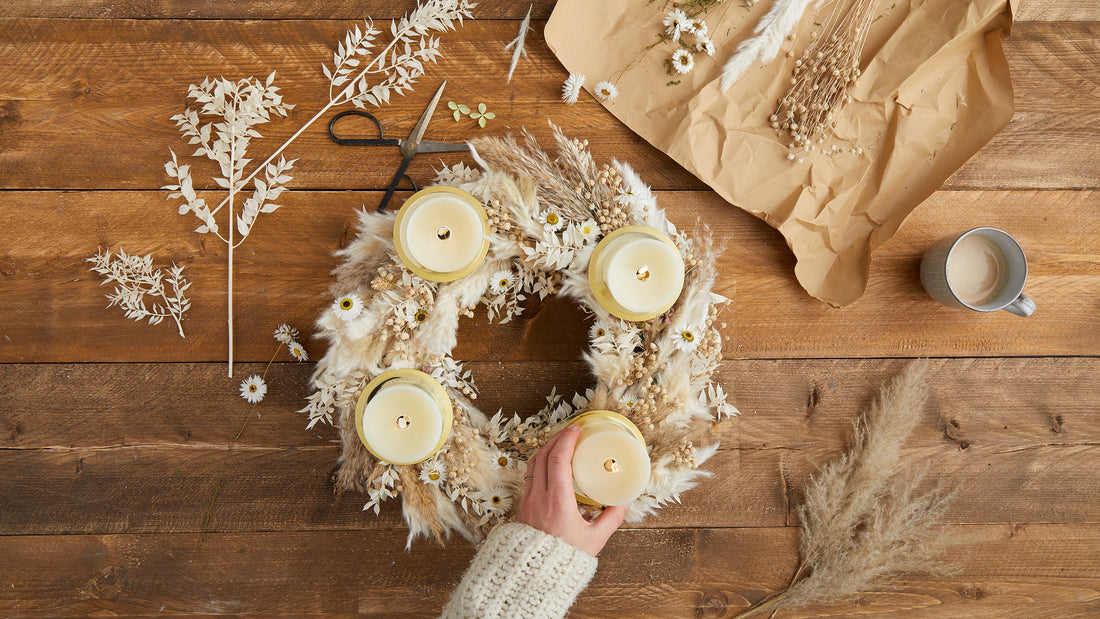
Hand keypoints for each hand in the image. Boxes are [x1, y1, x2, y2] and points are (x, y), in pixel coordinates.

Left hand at [517, 424, 625, 556]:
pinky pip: (529, 475)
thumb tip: (623, 501)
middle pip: (543, 456)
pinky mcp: (523, 506)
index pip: (557, 460)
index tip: (577, 430)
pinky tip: (550, 463)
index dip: (566, 440)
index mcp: (558, 502)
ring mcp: (528, 501)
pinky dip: (540, 462)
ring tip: (561, 442)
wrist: (534, 575)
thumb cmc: (563, 560)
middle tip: (572, 431)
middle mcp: (539, 498)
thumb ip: (611, 519)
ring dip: (546, 448)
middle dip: (557, 438)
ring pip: (533, 464)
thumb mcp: (594, 540)